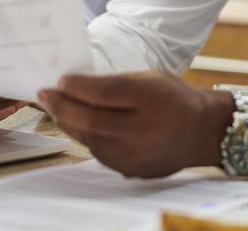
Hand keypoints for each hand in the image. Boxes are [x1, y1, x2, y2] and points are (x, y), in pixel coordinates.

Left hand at [37, 71, 229, 177]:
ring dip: (68, 122)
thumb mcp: (149, 78)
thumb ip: (115, 82)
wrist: (203, 132)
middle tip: (44, 94)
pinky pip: (99, 152)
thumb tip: (75, 85)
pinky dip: (85, 136)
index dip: (76, 86)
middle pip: (90, 119)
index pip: (103, 92)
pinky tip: (77, 124)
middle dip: (61, 106)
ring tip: (55, 107)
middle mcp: (143, 130)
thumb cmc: (173, 98)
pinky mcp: (132, 170)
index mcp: (150, 99)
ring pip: (90, 139)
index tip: (59, 80)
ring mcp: (137, 154)